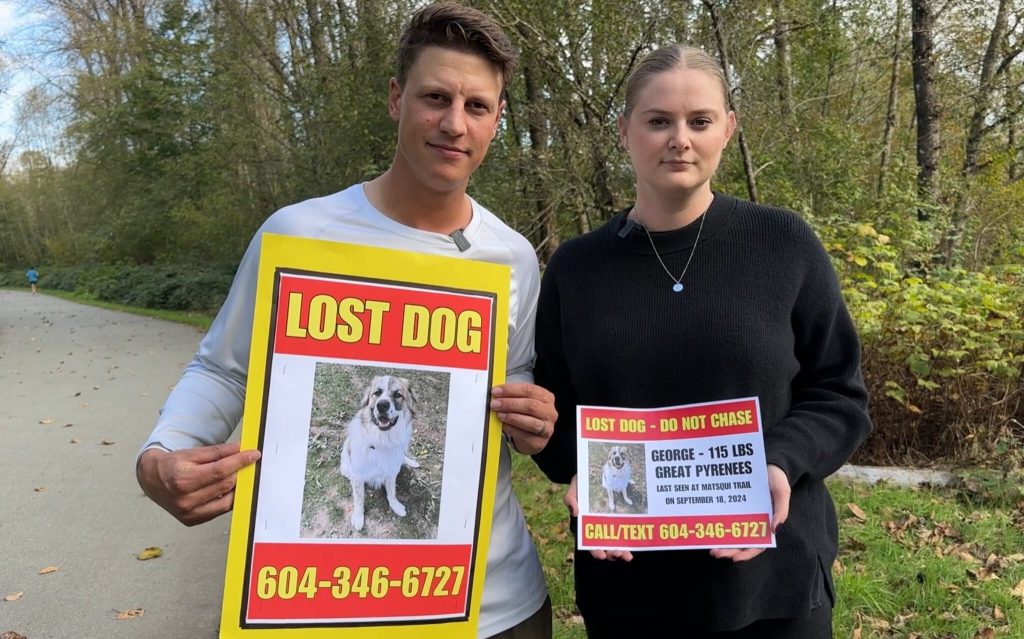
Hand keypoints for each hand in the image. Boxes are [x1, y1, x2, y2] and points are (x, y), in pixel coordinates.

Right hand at [136, 443, 260, 525]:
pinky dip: (227, 499)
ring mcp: (188, 513)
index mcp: (182, 480)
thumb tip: (240, 449)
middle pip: (224, 485)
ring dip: (237, 487)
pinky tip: (229, 489)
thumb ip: (218, 452)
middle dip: (240, 472)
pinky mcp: (192, 521)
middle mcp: (185, 500)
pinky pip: (219, 510)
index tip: (253, 455)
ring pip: (226, 501)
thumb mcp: (192, 453)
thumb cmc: (171, 465)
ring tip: (239, 475)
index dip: (239, 462)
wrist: (152, 480)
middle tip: (249, 463)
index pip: (220, 471)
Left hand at [490, 382, 556, 454]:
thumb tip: (496, 393)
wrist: (530, 436)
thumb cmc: (525, 415)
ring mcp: (547, 428)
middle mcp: (549, 412)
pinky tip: (504, 426)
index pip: (529, 390)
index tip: (496, 391)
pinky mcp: (539, 442)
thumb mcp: (522, 401)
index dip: (511, 390)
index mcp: (546, 398)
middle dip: (510, 404)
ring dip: (512, 417)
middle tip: (495, 404)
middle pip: (530, 405)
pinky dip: (512, 429)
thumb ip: (512, 396)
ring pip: (531, 422)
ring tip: (499, 415)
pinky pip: (525, 435)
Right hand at [564, 475, 633, 561]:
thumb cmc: (580, 484)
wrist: (592, 476)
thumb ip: (570, 499)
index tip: (601, 555)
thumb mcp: (573, 488)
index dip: (594, 551)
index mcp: (583, 525)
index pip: (588, 542)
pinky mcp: (616, 521)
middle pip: (603, 547)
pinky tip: (635, 545)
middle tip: (618, 554)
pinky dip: (628, 542)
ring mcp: (607, 526)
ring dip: (620, 552)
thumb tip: (575, 513)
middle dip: (611, 554)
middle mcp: (595, 529)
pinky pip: (623, 534)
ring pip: (614, 545)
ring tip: (627, 556)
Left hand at [709, 464, 789, 561]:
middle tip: (715, 553)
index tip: (735, 558)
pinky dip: (719, 527)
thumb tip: (775, 529)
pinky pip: (726, 519)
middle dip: (729, 551)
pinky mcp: (734, 506)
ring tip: (711, 548)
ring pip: (732, 535)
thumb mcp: (782, 493)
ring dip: (723, 544)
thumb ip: (781, 510)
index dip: (747, 554)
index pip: (758, 545)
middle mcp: (754, 522)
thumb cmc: (777, 479)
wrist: (767, 463)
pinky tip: (709, 530)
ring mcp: (743, 515)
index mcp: (767, 523)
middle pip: (742, 543)